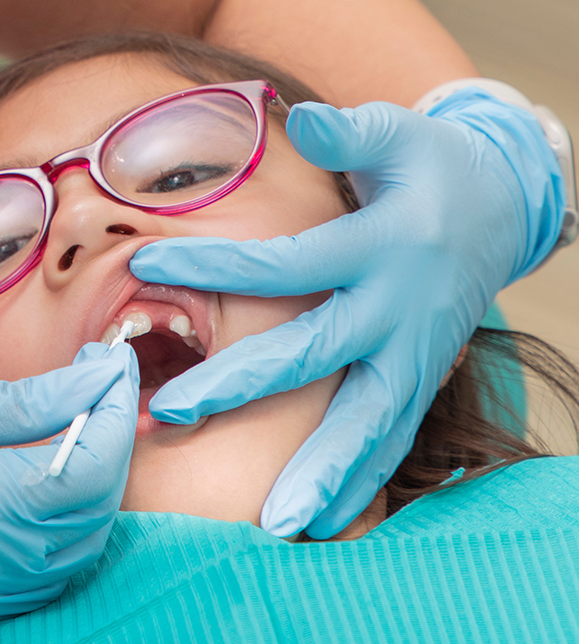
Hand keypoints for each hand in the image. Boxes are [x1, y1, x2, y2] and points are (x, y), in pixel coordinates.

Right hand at [0, 345, 136, 643]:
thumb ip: (18, 402)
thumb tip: (95, 379)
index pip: (90, 470)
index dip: (116, 411)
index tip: (116, 361)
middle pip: (92, 518)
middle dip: (112, 446)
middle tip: (100, 382)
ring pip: (71, 555)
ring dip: (90, 491)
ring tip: (74, 421)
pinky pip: (32, 579)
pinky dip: (55, 530)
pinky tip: (37, 477)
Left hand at [129, 89, 564, 538]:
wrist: (498, 207)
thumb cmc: (427, 165)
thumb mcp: (395, 134)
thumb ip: (350, 133)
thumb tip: (306, 120)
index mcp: (382, 244)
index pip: (287, 262)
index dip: (217, 264)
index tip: (145, 267)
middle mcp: (398, 306)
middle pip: (314, 352)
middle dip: (242, 384)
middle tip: (171, 410)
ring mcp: (416, 351)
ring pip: (366, 419)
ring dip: (320, 471)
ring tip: (273, 521)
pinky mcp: (423, 377)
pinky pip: (392, 438)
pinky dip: (359, 481)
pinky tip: (319, 523)